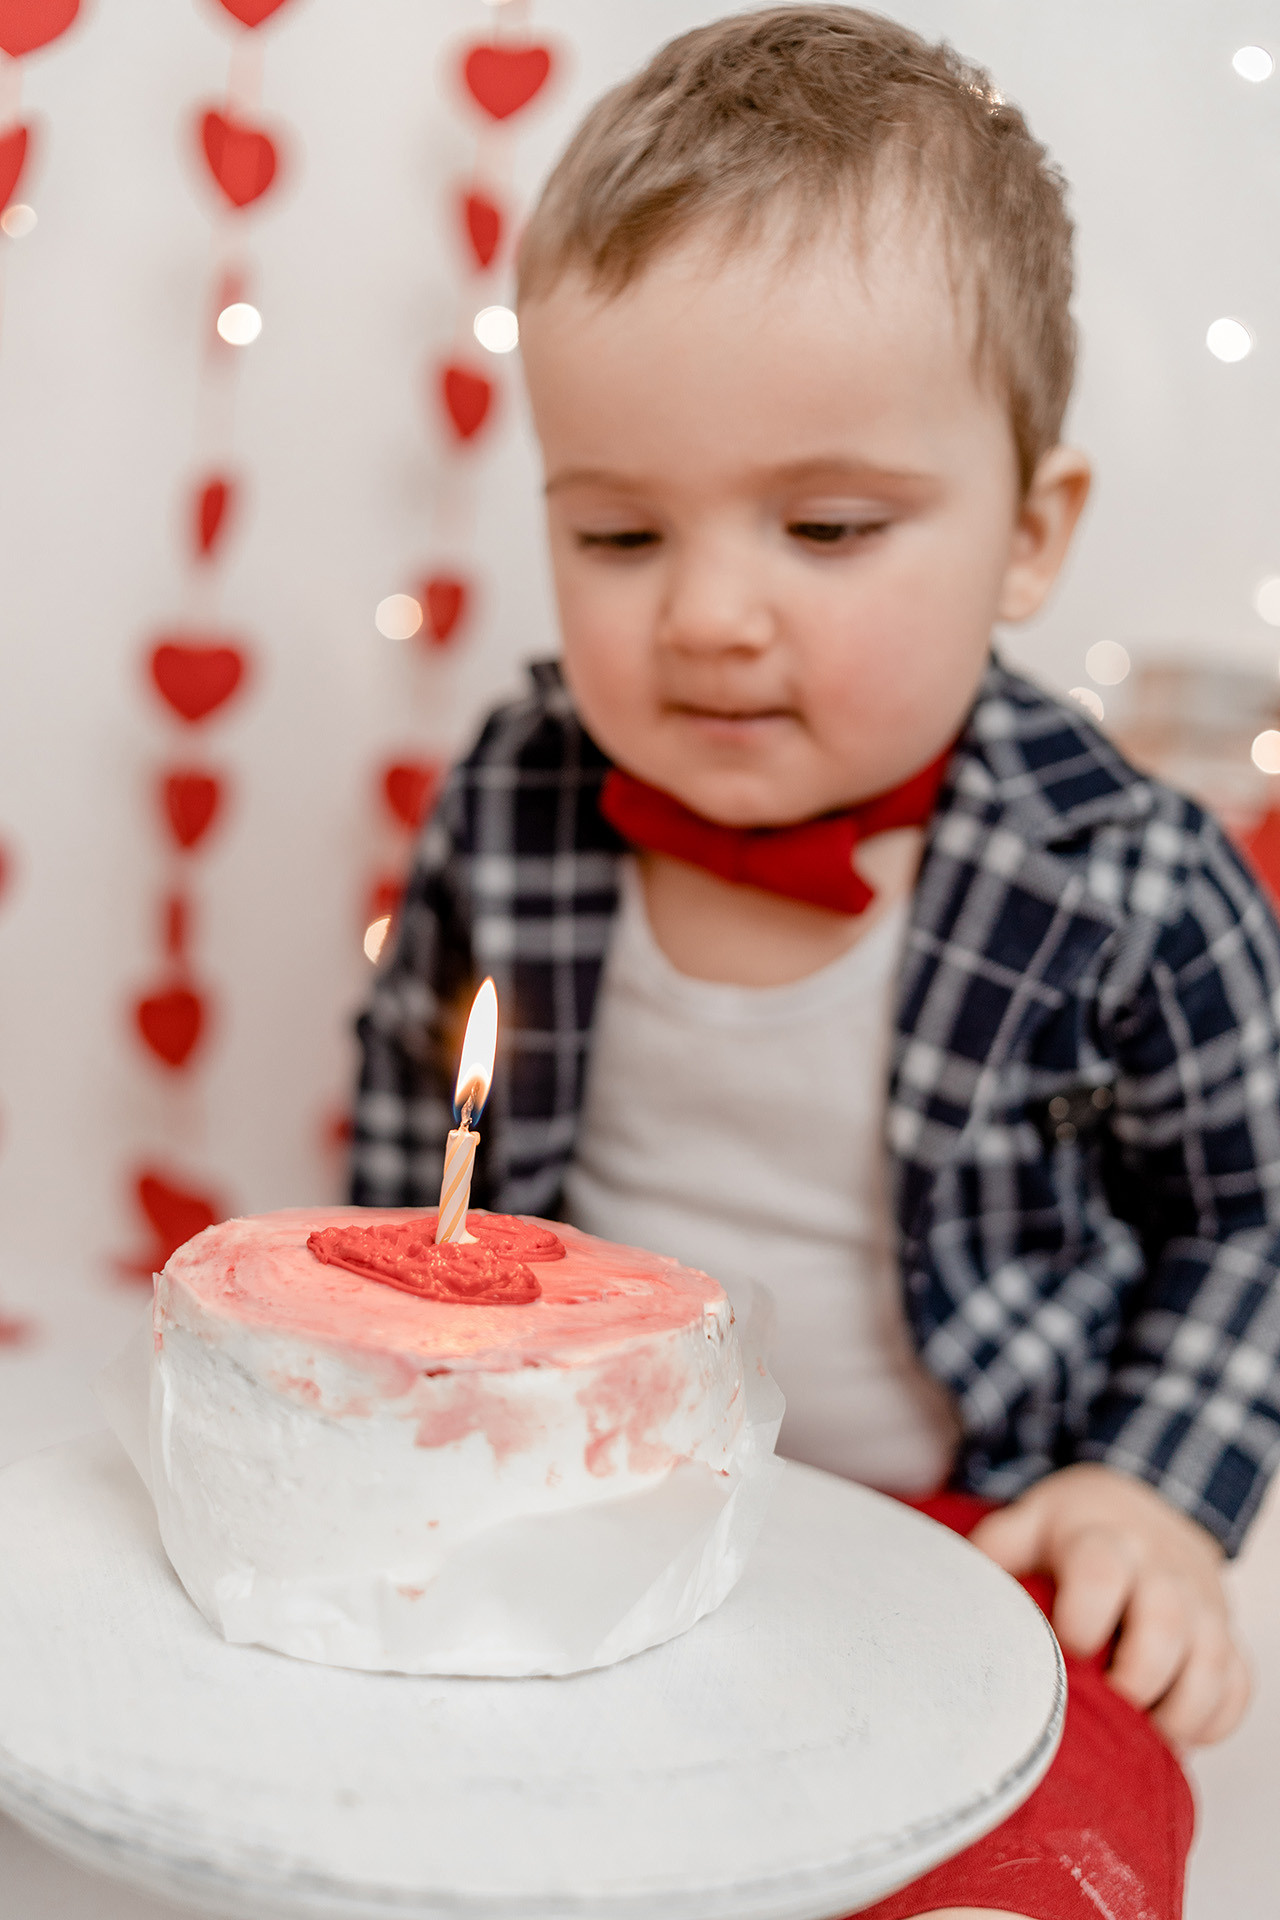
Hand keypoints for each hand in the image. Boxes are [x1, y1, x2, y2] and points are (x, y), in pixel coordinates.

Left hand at [969, 1463, 1249, 1746]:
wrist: (1148, 1501)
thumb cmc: (1077, 1527)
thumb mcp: (1031, 1520)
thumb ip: (996, 1548)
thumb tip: (958, 1590)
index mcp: (1103, 1538)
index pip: (1100, 1573)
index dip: (1080, 1621)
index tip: (1063, 1652)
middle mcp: (1161, 1569)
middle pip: (1165, 1623)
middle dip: (1136, 1677)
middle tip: (1108, 1706)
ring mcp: (1201, 1603)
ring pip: (1211, 1662)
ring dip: (1180, 1710)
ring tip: (1142, 1733)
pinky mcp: (1226, 1634)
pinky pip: (1236, 1684)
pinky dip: (1214, 1718)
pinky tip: (1177, 1730)